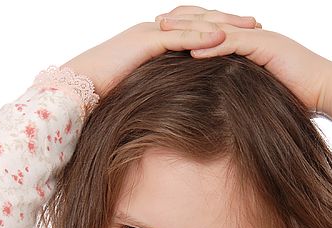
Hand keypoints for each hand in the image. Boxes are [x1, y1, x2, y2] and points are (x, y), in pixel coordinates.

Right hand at [61, 9, 259, 98]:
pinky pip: (178, 37)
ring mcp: (148, 33)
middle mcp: (152, 30)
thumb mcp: (141, 91)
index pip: (192, 26)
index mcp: (153, 39)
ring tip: (249, 27)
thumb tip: (181, 104)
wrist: (74, 93)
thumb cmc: (103, 98)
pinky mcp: (143, 42)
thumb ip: (161, 88)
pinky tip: (224, 38)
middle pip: (197, 18)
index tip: (244, 33)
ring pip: (192, 22)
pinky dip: (201, 36)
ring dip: (222, 23)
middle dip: (228, 19)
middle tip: (256, 23)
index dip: (218, 27)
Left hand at [155, 5, 331, 115]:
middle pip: (210, 23)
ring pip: (218, 29)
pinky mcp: (267, 47)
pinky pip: (235, 44)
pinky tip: (192, 52)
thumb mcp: (262, 90)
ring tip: (164, 32)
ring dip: (190, 30)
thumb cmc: (298, 96)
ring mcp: (259, 37)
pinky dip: (213, 47)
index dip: (188, 28)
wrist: (327, 91)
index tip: (163, 33)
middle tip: (155, 23)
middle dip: (182, 22)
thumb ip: (242, 87)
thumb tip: (222, 101)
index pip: (212, 30)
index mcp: (249, 42)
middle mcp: (252, 33)